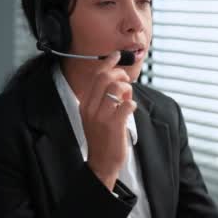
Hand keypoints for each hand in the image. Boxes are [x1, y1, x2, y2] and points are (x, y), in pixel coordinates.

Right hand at [80, 51, 136, 190]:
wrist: (101, 162)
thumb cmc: (102, 137)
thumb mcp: (96, 115)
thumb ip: (104, 98)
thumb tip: (120, 81)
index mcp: (85, 103)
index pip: (96, 76)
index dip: (107, 62)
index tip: (116, 55)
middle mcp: (91, 107)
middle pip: (106, 77)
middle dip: (121, 74)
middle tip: (127, 82)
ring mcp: (101, 116)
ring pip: (117, 88)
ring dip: (127, 90)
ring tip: (128, 99)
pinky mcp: (114, 125)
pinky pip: (127, 104)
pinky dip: (132, 103)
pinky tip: (130, 109)